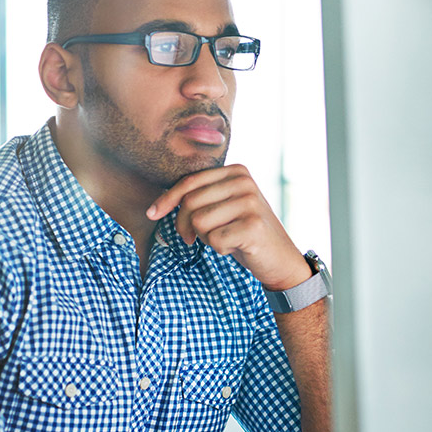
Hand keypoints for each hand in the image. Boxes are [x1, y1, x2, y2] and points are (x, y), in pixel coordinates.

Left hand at [146, 165, 311, 290]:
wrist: (280, 260)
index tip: (151, 214)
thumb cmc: (244, 234)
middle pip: (190, 202)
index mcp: (236, 171)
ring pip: (199, 222)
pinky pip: (214, 239)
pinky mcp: (253, 226)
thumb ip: (201, 197)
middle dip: (185, 225)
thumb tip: (157, 205)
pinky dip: (220, 249)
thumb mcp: (224, 208)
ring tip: (225, 239)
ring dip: (205, 238)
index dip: (167, 199)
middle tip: (194, 239)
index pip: (190, 182)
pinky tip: (236, 247)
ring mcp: (250, 202)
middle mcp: (245, 182)